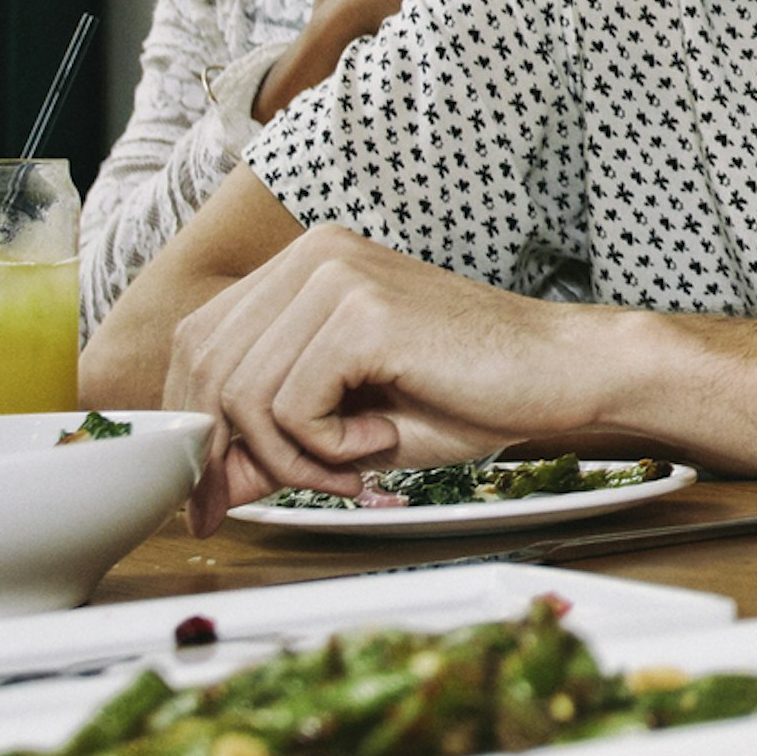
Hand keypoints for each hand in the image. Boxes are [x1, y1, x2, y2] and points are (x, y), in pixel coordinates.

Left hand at [164, 224, 606, 532]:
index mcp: (304, 266)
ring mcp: (336, 276)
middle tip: (267, 499)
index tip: (208, 493)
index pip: (200, 343)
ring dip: (288, 459)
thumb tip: (204, 485)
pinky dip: (325, 450)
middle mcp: (312, 256)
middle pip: (206, 366)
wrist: (563, 372)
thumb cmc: (470, 392)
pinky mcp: (362, 312)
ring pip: (243, 393)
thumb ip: (274, 442)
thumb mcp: (350, 423)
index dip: (193, 424)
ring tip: (348, 471)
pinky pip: (291, 406)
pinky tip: (377, 442)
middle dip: (226, 453)